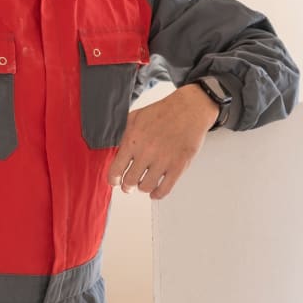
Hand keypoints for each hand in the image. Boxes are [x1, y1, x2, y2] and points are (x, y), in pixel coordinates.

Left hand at [105, 84, 219, 199]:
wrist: (189, 109)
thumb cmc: (164, 111)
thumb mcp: (136, 117)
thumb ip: (124, 135)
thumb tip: (117, 152)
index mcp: (133, 140)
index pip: (116, 169)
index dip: (113, 179)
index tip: (115, 181)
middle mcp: (146, 152)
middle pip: (130, 181)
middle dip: (127, 186)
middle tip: (128, 186)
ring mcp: (163, 161)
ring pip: (146, 187)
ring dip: (142, 187)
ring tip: (143, 184)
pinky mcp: (178, 166)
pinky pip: (164, 189)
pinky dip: (157, 194)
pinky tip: (155, 192)